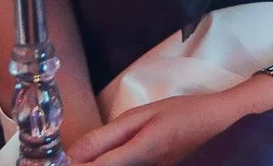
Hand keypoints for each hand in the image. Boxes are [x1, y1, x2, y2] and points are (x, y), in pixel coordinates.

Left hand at [70, 84, 272, 165]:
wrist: (219, 120)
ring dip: (97, 164)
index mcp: (142, 150)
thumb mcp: (142, 114)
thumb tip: (75, 152)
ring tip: (75, 159)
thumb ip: (108, 134)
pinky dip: (112, 164)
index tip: (53, 164)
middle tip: (56, 162)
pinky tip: (103, 159)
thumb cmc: (181, 111)